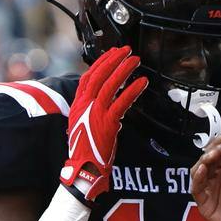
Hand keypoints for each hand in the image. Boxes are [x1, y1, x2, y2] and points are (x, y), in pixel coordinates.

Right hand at [60, 47, 146, 203]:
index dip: (100, 63)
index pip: (87, 78)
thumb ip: (92, 112)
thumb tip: (107, 103)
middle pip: (98, 76)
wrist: (83, 169)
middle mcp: (84, 106)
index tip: (112, 53)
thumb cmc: (85, 150)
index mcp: (77, 105)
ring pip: (109, 85)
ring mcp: (95, 113)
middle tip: (126, 50)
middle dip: (113, 60)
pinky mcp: (107, 123)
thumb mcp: (83, 126)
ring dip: (123, 70)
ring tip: (135, 60)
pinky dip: (132, 91)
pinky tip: (143, 83)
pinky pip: (121, 102)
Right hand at [190, 130, 220, 220]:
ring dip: (204, 160)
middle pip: (205, 160)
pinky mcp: (205, 204)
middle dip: (213, 149)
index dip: (220, 143)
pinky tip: (204, 168)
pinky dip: (198, 177)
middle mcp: (214, 182)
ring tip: (215, 154)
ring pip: (198, 171)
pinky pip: (196, 189)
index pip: (217, 155)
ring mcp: (208, 192)